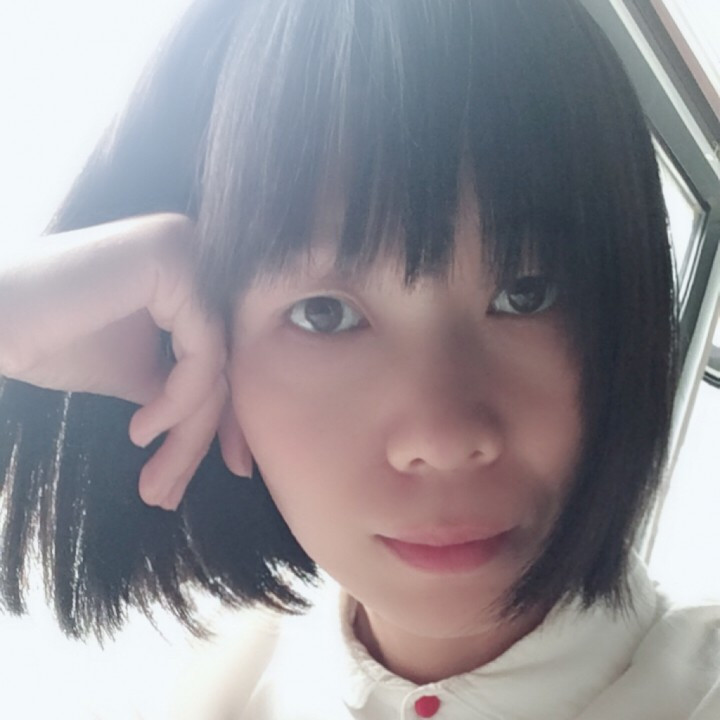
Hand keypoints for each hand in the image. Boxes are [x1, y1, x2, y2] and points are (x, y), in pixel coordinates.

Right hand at [0, 213, 250, 509]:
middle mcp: (193, 247)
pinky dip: (179, 401)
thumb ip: (180, 380)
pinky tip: (141, 430)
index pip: (225, 350)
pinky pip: (202, 350)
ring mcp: (185, 248)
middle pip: (224, 357)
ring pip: (217, 361)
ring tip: (154, 480)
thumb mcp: (134, 369)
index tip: (229, 466)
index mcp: (187, 270)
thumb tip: (218, 416)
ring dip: (188, 433)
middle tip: (174, 493)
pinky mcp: (169, 260)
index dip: (228, 416)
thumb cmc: (47, 339)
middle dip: (206, 434)